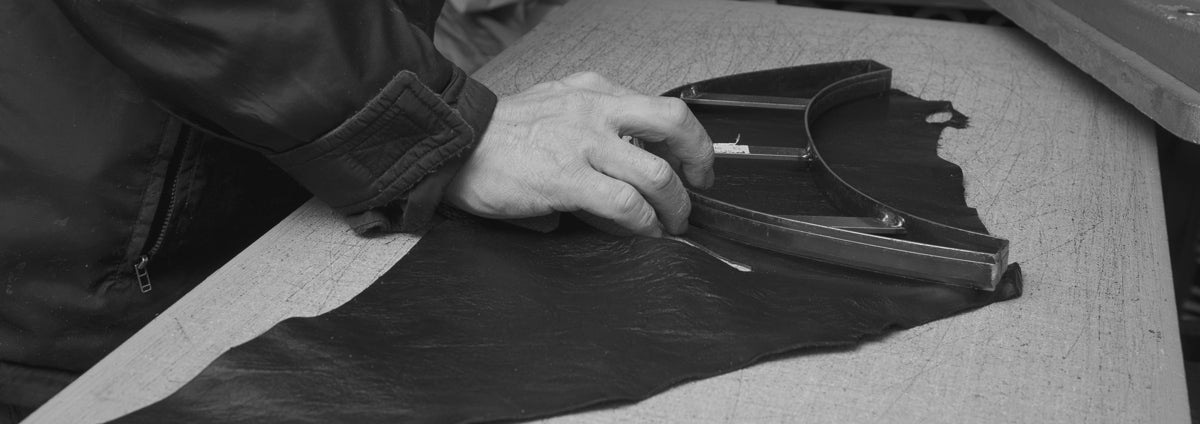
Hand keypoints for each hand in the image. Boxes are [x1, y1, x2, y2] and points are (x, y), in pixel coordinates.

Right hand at [444, 72, 714, 236]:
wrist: (453, 144)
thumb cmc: (500, 136)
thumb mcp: (553, 109)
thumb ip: (592, 132)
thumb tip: (621, 173)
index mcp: (593, 91)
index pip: (661, 107)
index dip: (689, 139)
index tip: (693, 164)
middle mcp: (595, 110)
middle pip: (674, 123)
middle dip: (698, 160)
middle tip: (698, 188)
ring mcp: (582, 143)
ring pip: (656, 173)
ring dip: (674, 206)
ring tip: (671, 225)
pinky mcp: (566, 179)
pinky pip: (626, 205)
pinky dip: (645, 224)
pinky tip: (644, 233)